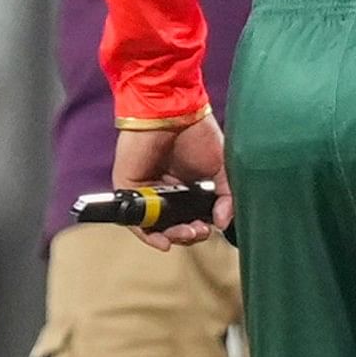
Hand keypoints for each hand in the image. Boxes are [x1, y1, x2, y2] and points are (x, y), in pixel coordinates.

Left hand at [108, 114, 228, 249]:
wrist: (172, 114)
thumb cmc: (198, 134)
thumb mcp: (222, 169)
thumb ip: (226, 197)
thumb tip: (223, 223)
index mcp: (188, 188)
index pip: (193, 217)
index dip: (201, 228)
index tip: (211, 228)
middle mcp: (167, 192)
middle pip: (174, 226)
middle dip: (188, 234)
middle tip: (199, 231)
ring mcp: (147, 192)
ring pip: (156, 226)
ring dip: (172, 236)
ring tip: (187, 233)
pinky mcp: (130, 190)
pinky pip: (136, 220)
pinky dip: (148, 235)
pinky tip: (163, 242)